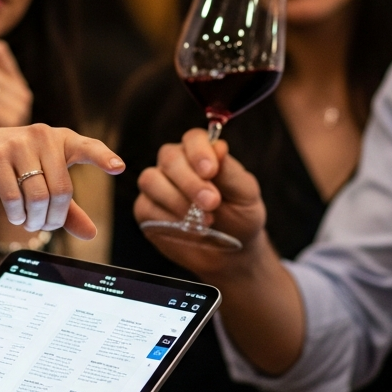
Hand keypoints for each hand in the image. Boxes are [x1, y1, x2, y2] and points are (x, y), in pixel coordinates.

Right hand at [0, 123, 123, 237]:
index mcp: (63, 139)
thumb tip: (91, 234)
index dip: (103, 158)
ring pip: (38, 197)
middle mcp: (43, 136)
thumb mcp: (47, 181)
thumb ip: (70, 208)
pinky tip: (16, 215)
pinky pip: (13, 197)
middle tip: (44, 225)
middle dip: (53, 218)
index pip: (88, 147)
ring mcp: (18, 144)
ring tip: (29, 222)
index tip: (119, 167)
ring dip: (34, 220)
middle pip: (61, 191)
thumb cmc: (20, 165)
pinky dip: (16, 215)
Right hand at [133, 128, 267, 281]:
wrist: (230, 252)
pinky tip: (187, 229)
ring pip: (151, 179)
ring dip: (176, 199)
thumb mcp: (245, 194)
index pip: (193, 139)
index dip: (199, 152)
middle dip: (190, 181)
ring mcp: (158, 186)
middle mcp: (176, 164)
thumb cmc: (240, 216)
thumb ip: (230, 171)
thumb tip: (218, 147)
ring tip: (203, 220)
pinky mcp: (146, 210)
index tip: (210, 171)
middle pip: (169, 157)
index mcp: (201, 153)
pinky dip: (167, 218)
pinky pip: (146, 207)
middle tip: (211, 203)